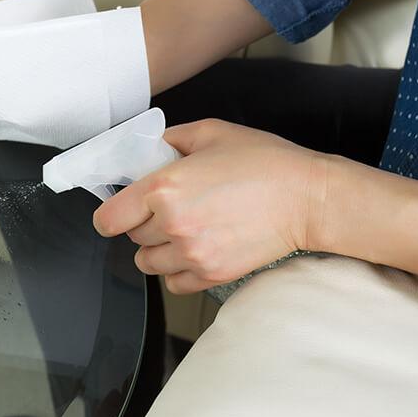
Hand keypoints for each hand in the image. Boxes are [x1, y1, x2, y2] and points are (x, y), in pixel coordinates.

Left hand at [93, 119, 324, 293]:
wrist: (308, 198)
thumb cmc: (265, 162)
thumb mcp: (211, 133)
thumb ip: (170, 140)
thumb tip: (147, 150)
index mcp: (164, 187)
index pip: (109, 218)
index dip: (113, 213)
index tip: (122, 209)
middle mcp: (172, 224)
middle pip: (131, 238)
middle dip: (143, 224)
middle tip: (170, 209)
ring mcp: (192, 254)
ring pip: (148, 264)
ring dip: (157, 249)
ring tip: (183, 231)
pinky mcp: (211, 275)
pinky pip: (173, 283)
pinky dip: (177, 271)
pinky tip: (195, 250)